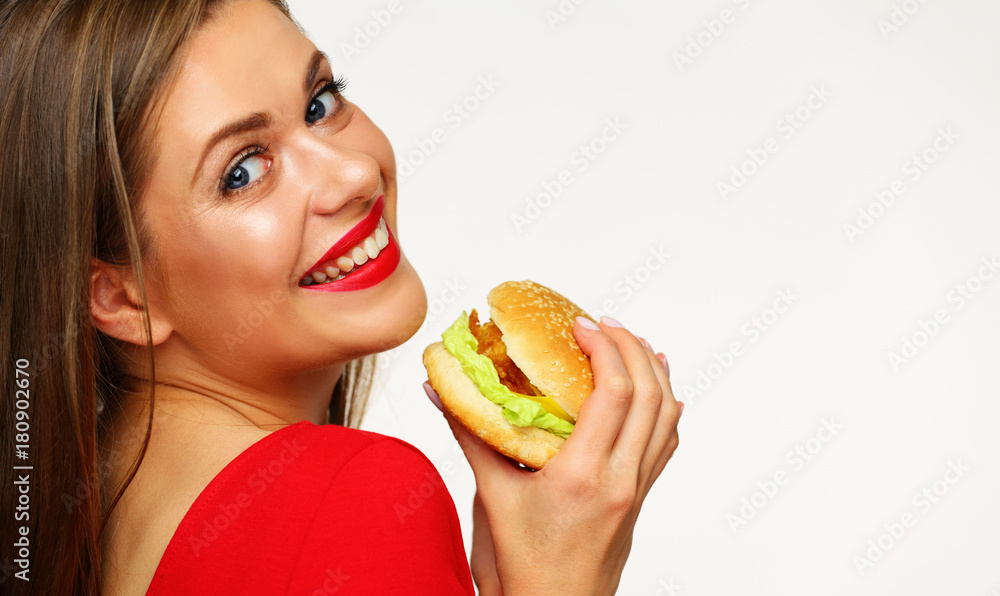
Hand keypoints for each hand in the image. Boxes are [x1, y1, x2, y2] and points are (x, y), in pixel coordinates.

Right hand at [439, 316, 681, 595]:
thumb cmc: (520, 569)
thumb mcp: (490, 497)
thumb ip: (470, 436)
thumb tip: (440, 390)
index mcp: (584, 475)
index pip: (613, 392)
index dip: (604, 346)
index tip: (579, 324)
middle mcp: (621, 480)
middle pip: (650, 395)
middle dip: (632, 347)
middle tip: (605, 323)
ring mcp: (636, 491)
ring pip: (668, 417)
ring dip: (655, 372)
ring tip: (633, 342)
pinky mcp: (639, 500)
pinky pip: (666, 443)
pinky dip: (665, 408)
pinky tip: (654, 391)